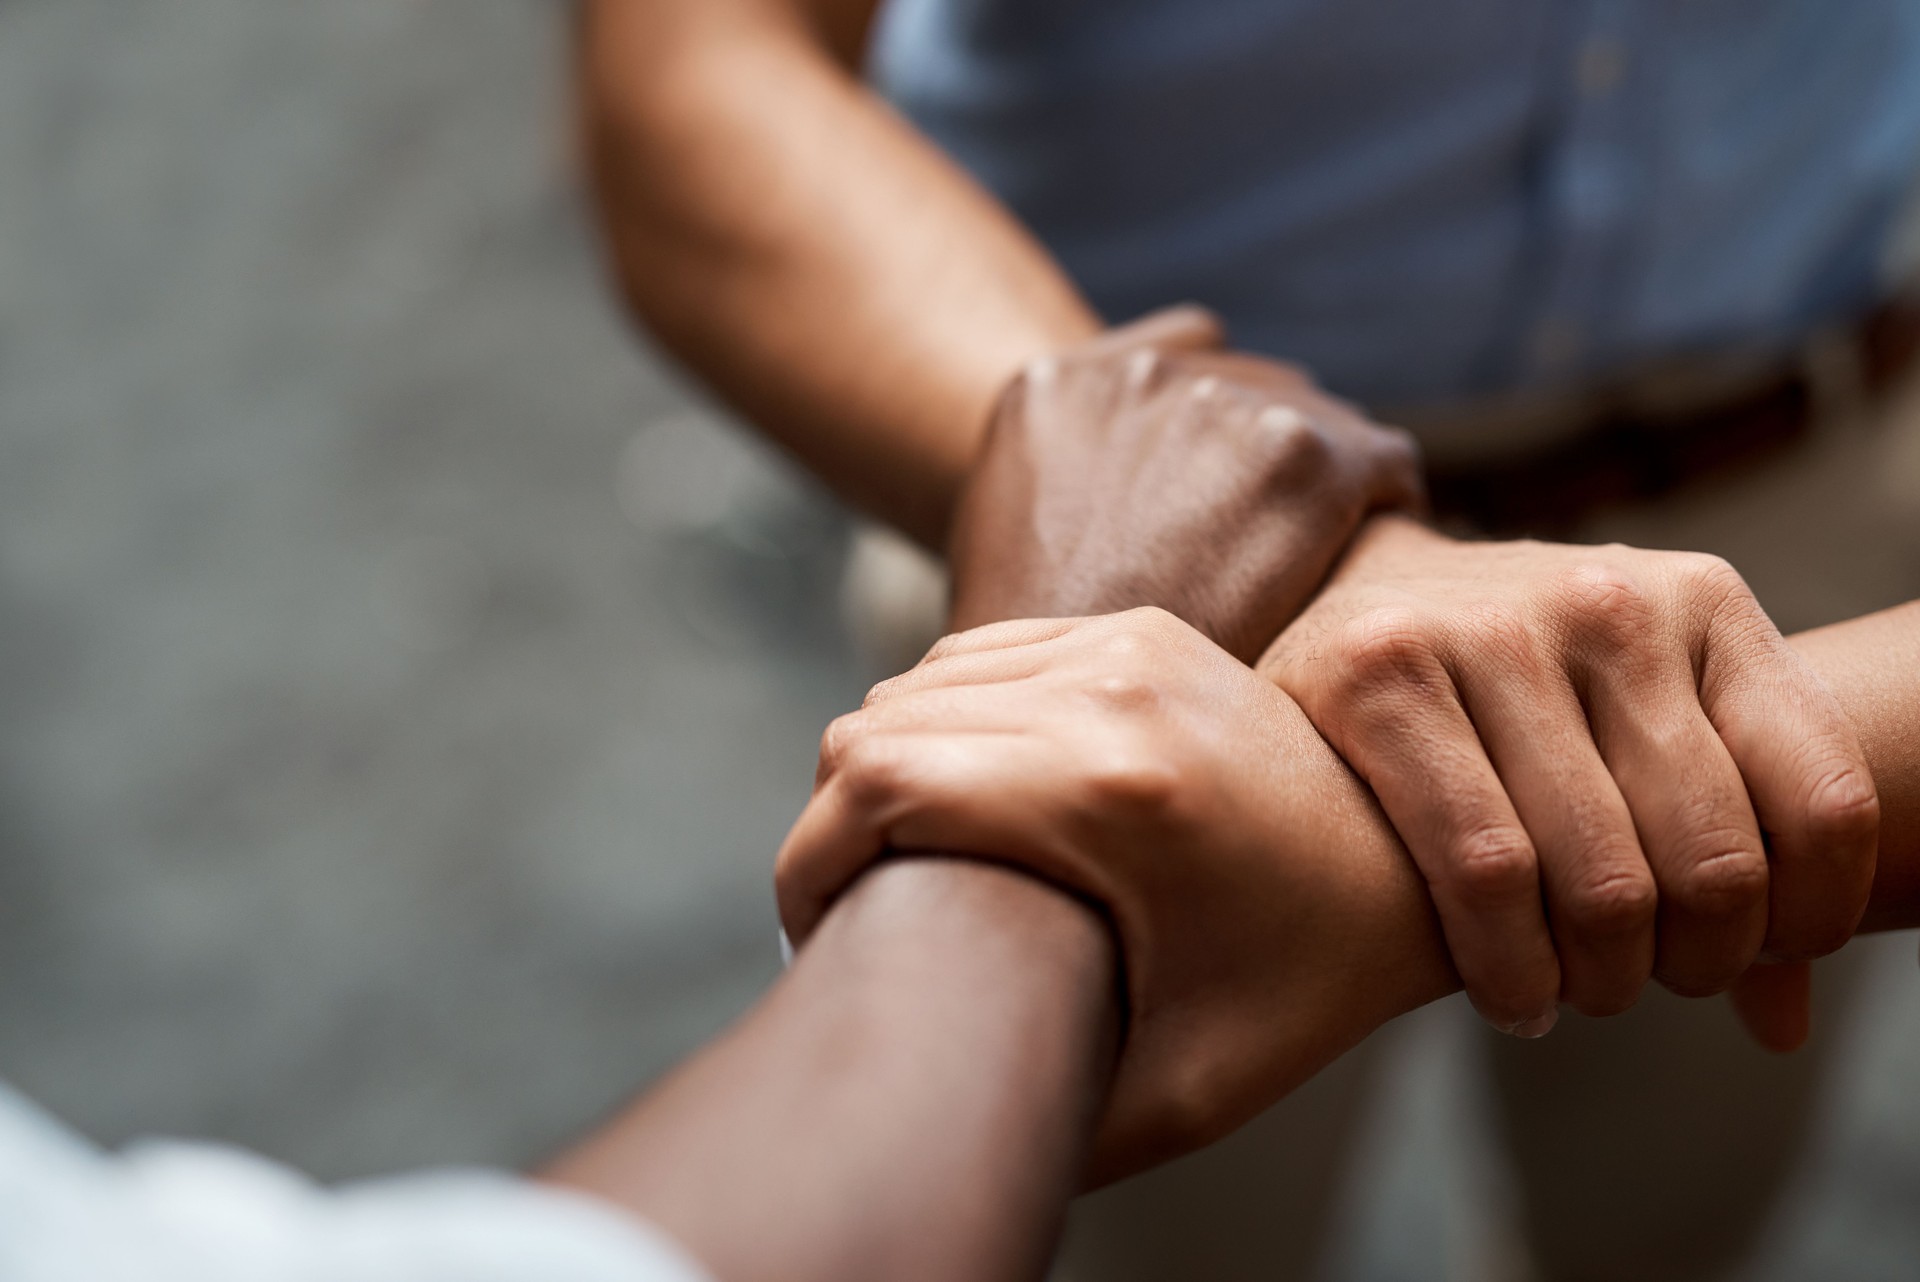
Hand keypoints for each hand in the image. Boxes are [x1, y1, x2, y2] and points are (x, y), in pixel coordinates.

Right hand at [776, 608, 1455, 1180]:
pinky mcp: (1139, 626)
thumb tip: (934, 1129)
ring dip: (885, 766)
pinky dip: (944, 718)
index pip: (877, 783)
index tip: (813, 932)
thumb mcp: (1183, 1088)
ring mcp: (1126, 640)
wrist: (1416, 866)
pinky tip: (964, 791)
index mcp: (1111, 790)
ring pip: (918, 681)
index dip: (808, 860)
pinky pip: (980, 654)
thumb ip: (1046, 1118)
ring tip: (903, 855)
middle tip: (855, 908)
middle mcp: (1110, 687)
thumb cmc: (1308, 982)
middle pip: (879, 725)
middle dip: (835, 824)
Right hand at [947, 307, 1422, 660]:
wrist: (1079, 726)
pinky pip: (1382, 462)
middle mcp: (1139, 373)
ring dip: (1329, 491)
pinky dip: (1380, 513)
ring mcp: (1220, 402)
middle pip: (1259, 392)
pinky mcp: (1301, 454)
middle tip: (1270, 563)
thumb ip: (1082, 473)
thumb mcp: (1014, 540)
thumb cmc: (1049, 656)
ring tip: (1312, 577)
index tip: (1228, 518)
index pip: (1183, 365)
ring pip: (1326, 426)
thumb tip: (1155, 475)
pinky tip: (1349, 577)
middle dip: (1269, 469)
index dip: (1215, 453)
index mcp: (1055, 385)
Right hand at [1259, 515, 1879, 1044]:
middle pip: (1711, 865)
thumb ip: (1726, 843)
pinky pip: (1486, 870)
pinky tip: (1508, 996)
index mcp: (1707, 605)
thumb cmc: (1513, 694)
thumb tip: (1783, 1020)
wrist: (1346, 596)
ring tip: (1566, 996)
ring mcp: (1493, 629)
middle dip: (1689, 966)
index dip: (1809, 921)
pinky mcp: (1384, 670)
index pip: (1825, 803)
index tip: (1750, 961)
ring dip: (1596, 983)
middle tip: (1638, 984)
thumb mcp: (1638, 725)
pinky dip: (1508, 969)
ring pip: (1601, 883)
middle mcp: (1610, 603)